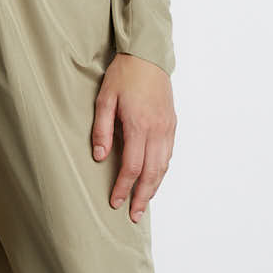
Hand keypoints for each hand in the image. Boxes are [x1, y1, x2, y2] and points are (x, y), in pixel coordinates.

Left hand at [90, 53, 173, 223]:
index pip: (131, 167)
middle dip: (142, 197)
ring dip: (154, 187)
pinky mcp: (172, 124)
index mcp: (139, 125)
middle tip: (134, 216)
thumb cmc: (123, 75)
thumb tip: (100, 156)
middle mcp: (157, 130)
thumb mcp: (104, 99)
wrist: (148, 56)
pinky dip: (162, 171)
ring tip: (144, 203)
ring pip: (163, 166)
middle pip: (151, 173)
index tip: (115, 202)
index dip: (123, 187)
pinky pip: (168, 154)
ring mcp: (168, 128)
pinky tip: (154, 179)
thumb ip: (102, 129)